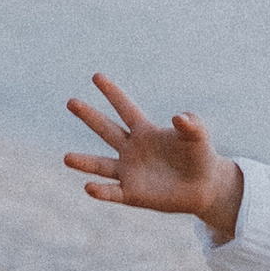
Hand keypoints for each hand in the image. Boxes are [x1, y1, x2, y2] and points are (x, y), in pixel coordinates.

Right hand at [62, 75, 242, 239]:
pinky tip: (89, 187)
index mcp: (145, 131)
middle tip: (71, 101)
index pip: (125, 108)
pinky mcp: (132, 194)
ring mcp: (129, 172)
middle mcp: (132, 149)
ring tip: (66, 158)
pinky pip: (113, 192)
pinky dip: (101, 191)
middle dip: (89, 116)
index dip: (112, 92)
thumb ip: (192, 125)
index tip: (96, 76)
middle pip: (106, 130)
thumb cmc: (200, 156)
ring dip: (84, 162)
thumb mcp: (199, 137)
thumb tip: (179, 117)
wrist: (204, 187)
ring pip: (101, 165)